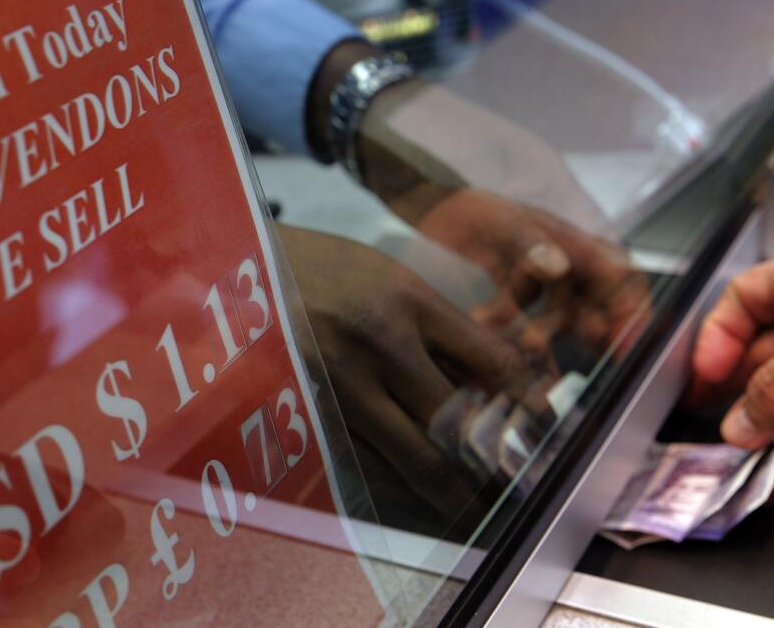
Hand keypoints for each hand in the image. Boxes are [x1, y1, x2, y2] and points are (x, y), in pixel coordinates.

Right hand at [278, 224, 527, 517]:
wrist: (232, 266)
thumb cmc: (316, 266)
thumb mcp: (384, 274)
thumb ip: (433, 322)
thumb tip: (486, 377)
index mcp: (408, 300)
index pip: (488, 359)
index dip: (523, 399)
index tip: (540, 422)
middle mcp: (380, 344)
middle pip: (456, 418)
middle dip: (492, 459)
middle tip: (515, 483)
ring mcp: (340, 382)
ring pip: (412, 455)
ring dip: (449, 487)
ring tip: (472, 507)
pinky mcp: (307, 409)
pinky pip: (364, 459)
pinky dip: (394, 483)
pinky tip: (411, 497)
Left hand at [350, 80, 645, 354]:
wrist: (390, 140)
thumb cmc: (441, 154)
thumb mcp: (480, 193)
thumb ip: (521, 233)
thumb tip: (559, 270)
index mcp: (562, 203)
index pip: (612, 258)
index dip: (627, 299)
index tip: (626, 339)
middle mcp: (550, 224)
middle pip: (586, 282)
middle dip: (581, 318)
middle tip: (562, 347)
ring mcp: (520, 239)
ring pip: (549, 292)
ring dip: (541, 321)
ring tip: (521, 344)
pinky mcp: (491, 252)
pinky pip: (512, 291)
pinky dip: (506, 312)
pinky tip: (485, 324)